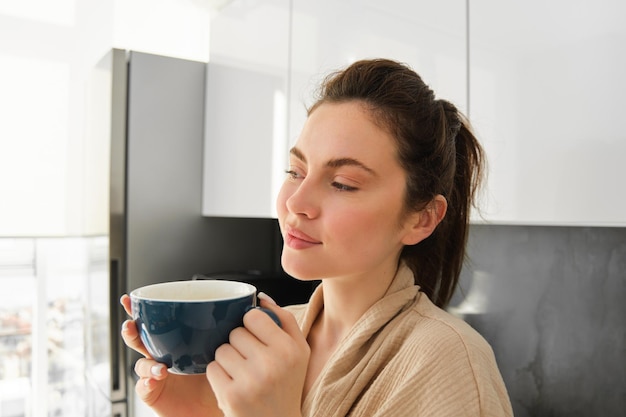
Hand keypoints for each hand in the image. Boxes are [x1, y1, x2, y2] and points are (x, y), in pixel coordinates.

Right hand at [120, 295, 222, 416]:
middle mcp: (162, 355)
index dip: (141, 310)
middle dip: (131, 330)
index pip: (155, 322)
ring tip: (159, 366)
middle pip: (139, 340)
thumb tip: (255, 301)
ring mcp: (156, 374)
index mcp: (175, 341)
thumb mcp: (226, 346)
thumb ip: (234, 325)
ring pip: (140, 364)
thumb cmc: (221, 375)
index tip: (134, 298)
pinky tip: (155, 380)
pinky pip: (143, 388)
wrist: (217, 404)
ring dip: (145, 363)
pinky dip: (146, 383)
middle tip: (131, 325)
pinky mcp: (154, 393)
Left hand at [206, 294, 309, 416]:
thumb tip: (261, 297)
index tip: (256, 338)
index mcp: (290, 349)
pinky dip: (218, 376)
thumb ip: (284, 320)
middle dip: (239, 344)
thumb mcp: (299, 352)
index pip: (254, 316)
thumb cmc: (287, 386)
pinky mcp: (232, 396)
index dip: (250, 325)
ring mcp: (251, 380)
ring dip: (227, 360)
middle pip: (235, 333)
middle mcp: (272, 363)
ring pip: (221, 350)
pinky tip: (233, 385)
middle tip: (250, 361)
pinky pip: (212, 369)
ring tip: (242, 374)